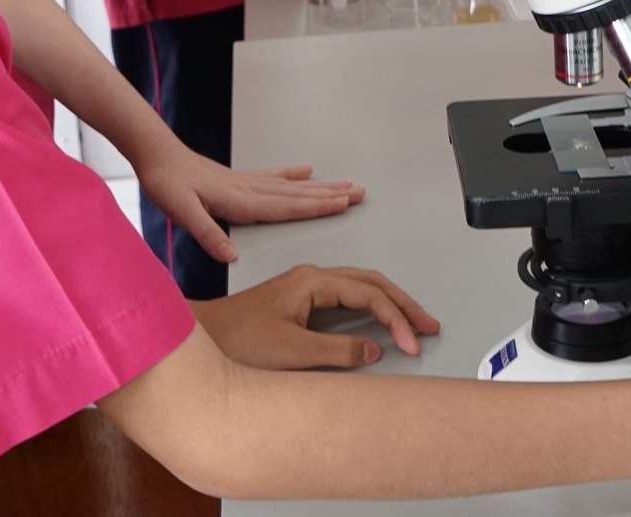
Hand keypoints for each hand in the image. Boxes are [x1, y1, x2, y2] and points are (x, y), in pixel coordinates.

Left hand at [136, 145, 363, 263]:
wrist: (157, 156)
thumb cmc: (168, 183)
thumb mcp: (182, 212)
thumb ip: (207, 234)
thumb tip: (231, 256)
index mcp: (241, 201)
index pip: (287, 207)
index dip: (317, 207)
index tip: (344, 204)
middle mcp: (249, 189)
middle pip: (299, 195)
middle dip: (331, 195)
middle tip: (360, 193)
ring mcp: (246, 182)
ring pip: (292, 186)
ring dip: (320, 187)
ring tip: (345, 184)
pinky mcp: (238, 178)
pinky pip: (273, 176)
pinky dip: (292, 174)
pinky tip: (306, 171)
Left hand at [192, 264, 440, 369]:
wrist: (200, 337)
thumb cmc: (236, 340)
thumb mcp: (291, 351)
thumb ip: (336, 351)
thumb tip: (373, 350)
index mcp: (311, 281)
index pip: (368, 294)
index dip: (395, 318)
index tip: (411, 343)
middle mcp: (310, 278)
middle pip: (370, 282)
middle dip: (403, 303)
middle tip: (429, 325)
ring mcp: (305, 287)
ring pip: (360, 287)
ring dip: (389, 303)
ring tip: (414, 323)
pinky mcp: (299, 300)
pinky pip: (346, 297)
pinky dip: (370, 307)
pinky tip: (379, 319)